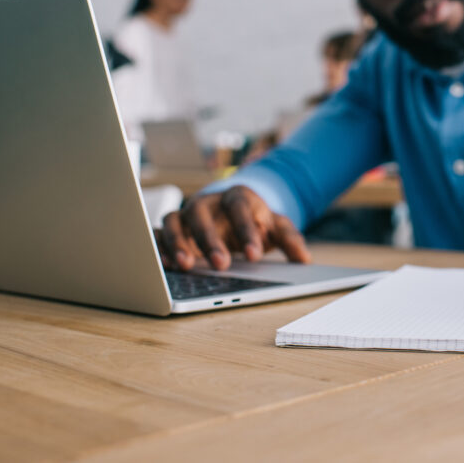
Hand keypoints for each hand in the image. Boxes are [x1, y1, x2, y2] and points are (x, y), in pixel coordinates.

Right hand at [156, 186, 310, 270]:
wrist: (233, 211)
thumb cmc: (254, 220)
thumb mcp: (276, 226)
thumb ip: (290, 239)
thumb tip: (304, 259)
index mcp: (237, 197)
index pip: (240, 208)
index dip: (246, 231)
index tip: (254, 255)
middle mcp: (209, 203)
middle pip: (203, 213)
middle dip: (210, 239)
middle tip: (221, 264)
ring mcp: (187, 214)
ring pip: (175, 220)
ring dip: (177, 242)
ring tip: (186, 266)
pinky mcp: (172, 228)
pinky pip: (159, 233)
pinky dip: (159, 246)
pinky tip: (164, 265)